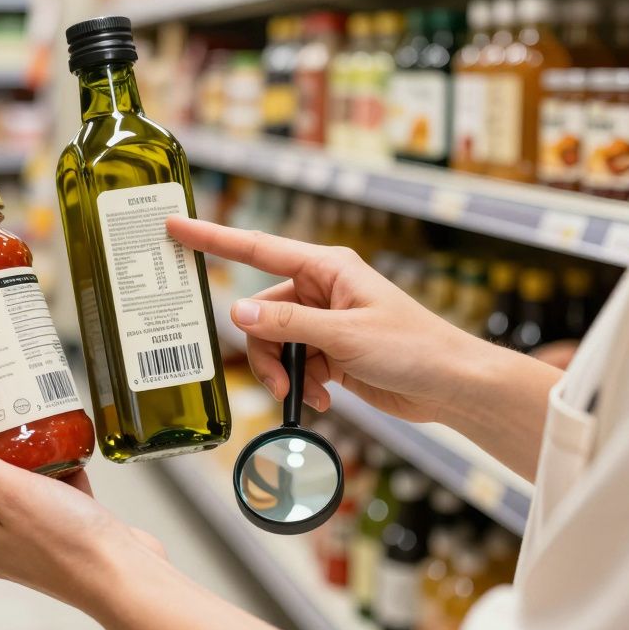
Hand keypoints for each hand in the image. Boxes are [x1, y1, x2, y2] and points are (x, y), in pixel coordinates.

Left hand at [0, 417, 307, 629]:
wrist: (124, 576)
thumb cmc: (68, 545)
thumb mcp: (9, 491)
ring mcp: (24, 535)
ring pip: (2, 487)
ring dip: (5, 454)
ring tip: (12, 419)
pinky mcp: (56, 529)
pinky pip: (43, 491)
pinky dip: (47, 468)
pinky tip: (61, 445)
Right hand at [168, 216, 481, 423]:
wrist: (452, 386)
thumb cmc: (415, 347)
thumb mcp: (346, 335)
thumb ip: (288, 324)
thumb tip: (239, 313)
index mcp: (327, 268)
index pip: (256, 249)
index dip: (211, 238)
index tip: (176, 228)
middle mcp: (321, 289)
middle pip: (261, 314)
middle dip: (265, 351)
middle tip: (281, 383)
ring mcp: (324, 321)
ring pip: (274, 343)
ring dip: (284, 373)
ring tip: (306, 396)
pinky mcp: (330, 350)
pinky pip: (294, 364)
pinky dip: (303, 385)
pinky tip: (325, 401)